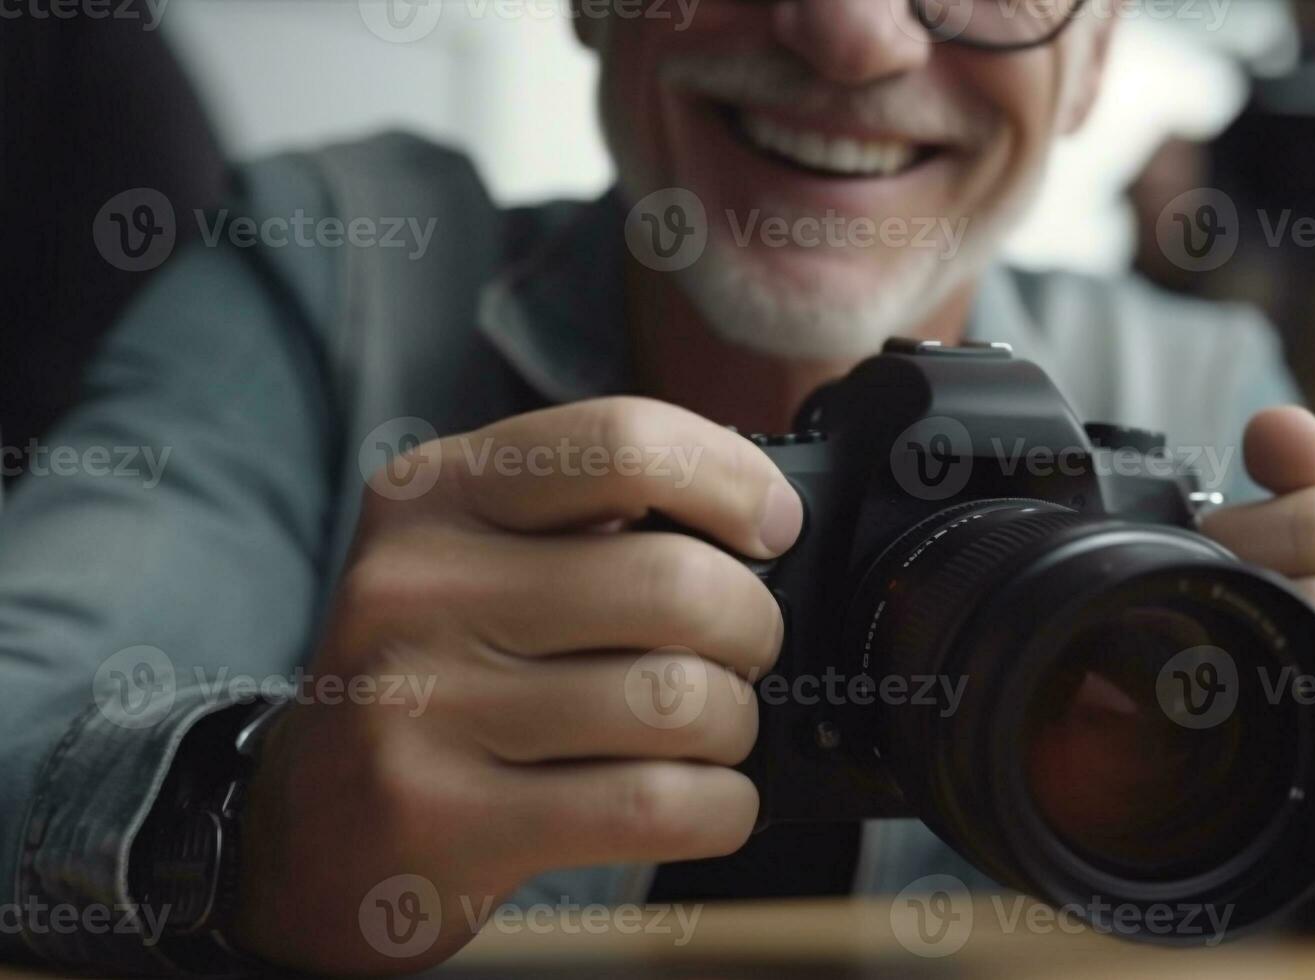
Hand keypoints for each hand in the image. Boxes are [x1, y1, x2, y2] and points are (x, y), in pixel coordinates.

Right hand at [233, 397, 802, 973]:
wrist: (309, 826)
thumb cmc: (439, 674)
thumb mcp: (476, 558)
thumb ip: (592, 516)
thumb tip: (766, 514)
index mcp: (431, 493)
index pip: (624, 441)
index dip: (733, 480)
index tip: (774, 526)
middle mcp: (413, 587)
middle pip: (675, 581)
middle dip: (754, 625)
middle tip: (745, 651)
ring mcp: (419, 706)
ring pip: (677, 701)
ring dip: (735, 725)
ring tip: (710, 730)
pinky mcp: (445, 818)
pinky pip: (656, 805)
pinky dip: (721, 807)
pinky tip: (703, 800)